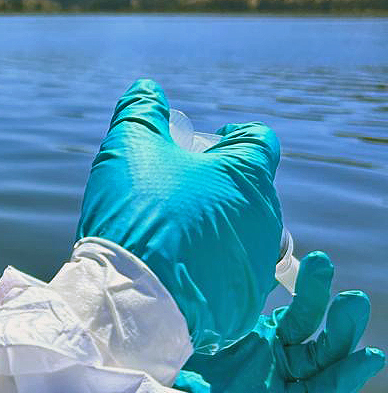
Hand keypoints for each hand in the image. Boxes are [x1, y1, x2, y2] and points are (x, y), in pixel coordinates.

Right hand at [76, 78, 282, 350]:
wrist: (130, 301)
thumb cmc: (135, 217)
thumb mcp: (128, 148)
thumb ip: (141, 110)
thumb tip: (147, 89)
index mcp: (247, 175)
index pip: (258, 140)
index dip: (230, 138)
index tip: (200, 149)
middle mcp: (265, 218)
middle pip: (249, 190)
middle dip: (218, 187)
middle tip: (175, 195)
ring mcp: (258, 264)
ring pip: (243, 235)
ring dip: (216, 230)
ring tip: (172, 238)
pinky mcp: (245, 304)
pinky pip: (232, 278)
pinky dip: (211, 272)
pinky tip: (176, 273)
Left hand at [176, 252, 384, 392]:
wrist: (141, 360)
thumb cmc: (174, 334)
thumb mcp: (205, 308)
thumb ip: (231, 284)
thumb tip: (252, 244)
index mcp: (263, 338)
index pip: (299, 319)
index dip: (313, 293)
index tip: (320, 262)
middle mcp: (270, 366)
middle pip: (317, 353)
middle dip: (341, 329)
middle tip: (354, 300)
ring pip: (315, 389)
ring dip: (346, 374)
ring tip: (373, 357)